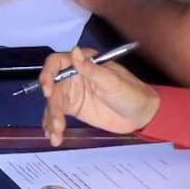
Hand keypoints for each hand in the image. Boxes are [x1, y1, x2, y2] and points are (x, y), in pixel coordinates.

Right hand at [38, 45, 160, 145]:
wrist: (141, 115)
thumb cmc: (131, 93)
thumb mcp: (112, 81)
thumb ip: (91, 69)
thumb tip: (74, 51)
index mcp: (83, 63)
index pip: (56, 63)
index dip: (48, 74)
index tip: (48, 91)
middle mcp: (73, 75)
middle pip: (52, 87)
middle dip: (52, 105)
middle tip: (57, 123)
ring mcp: (72, 93)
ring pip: (53, 103)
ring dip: (51, 119)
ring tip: (56, 135)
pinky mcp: (73, 108)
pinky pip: (57, 114)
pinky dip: (52, 125)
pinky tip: (53, 137)